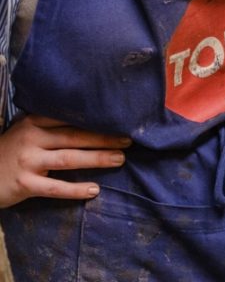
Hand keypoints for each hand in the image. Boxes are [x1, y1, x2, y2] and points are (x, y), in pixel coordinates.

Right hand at [0, 114, 131, 207]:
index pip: (71, 119)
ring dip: (97, 159)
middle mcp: (32, 138)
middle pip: (75, 137)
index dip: (97, 120)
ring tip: (119, 160)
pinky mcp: (23, 185)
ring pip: (69, 159)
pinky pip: (54, 188)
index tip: (121, 121)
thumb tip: (92, 120)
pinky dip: (75, 189)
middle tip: (128, 141)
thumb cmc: (11, 150)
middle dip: (104, 139)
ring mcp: (27, 161)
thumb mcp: (28, 130)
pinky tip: (93, 190)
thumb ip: (52, 124)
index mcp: (36, 122)